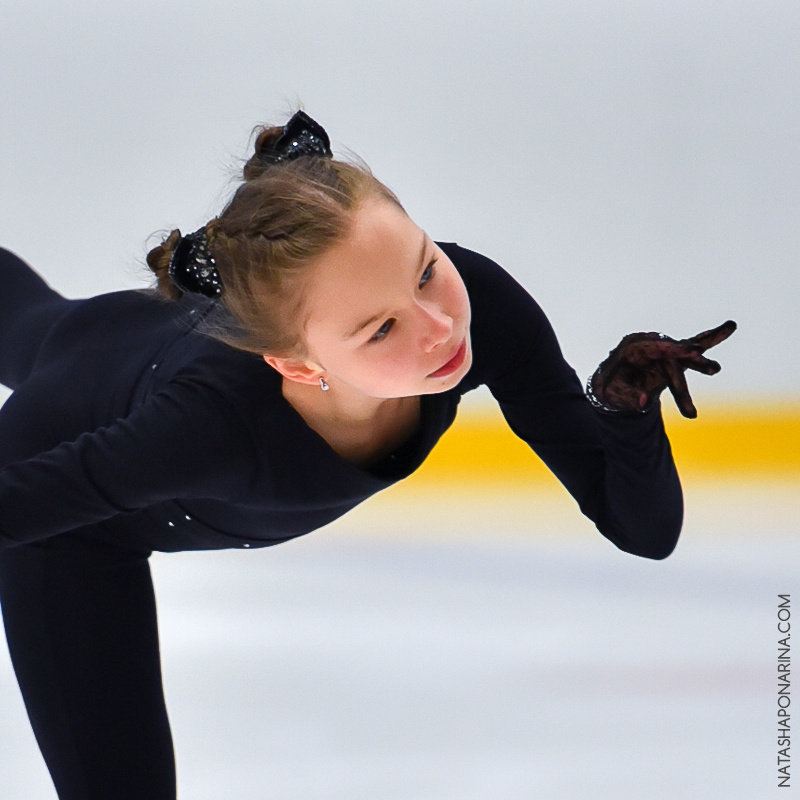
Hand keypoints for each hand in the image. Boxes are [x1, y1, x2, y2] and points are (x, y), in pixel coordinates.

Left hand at [588, 320, 736, 417]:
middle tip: (714, 369)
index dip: (675, 349)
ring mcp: (663, 349)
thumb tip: (643, 403)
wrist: (612, 385)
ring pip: (685, 355)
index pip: (654, 347)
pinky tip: (729, 327)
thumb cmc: (612, 387)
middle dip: (692, 363)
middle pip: (673, 355)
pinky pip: (693, 347)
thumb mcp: (614, 394)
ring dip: (702, 361)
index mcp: (632, 348)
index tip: (695, 350)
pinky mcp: (673, 356)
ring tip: (720, 364)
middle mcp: (649, 344)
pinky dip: (711, 338)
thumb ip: (628, 397)